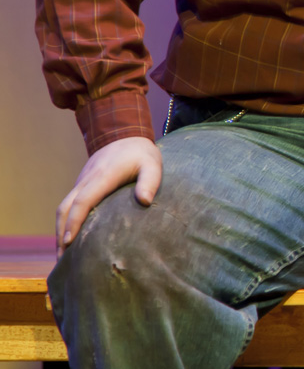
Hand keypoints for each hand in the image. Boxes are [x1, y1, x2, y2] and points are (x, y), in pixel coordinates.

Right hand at [55, 136, 161, 256]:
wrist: (125, 135)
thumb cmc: (142, 154)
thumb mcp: (152, 164)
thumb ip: (150, 181)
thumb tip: (145, 201)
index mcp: (102, 177)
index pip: (82, 202)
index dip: (74, 222)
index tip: (69, 243)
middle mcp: (86, 180)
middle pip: (65, 208)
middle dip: (61, 233)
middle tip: (62, 259)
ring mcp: (81, 182)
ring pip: (63, 207)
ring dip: (60, 229)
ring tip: (63, 254)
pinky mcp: (82, 185)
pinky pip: (68, 204)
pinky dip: (65, 221)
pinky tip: (70, 236)